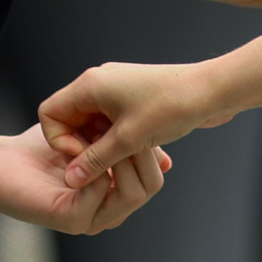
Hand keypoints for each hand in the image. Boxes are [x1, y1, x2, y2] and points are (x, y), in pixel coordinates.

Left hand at [0, 125, 172, 234]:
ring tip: (105, 132)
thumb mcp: (91, 139)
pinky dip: (96, 166)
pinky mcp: (70, 219)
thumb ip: (122, 144)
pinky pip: (99, 192)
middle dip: (140, 151)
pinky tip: (82, 147)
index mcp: (115, 196)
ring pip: (131, 194)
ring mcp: (90, 219)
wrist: (1, 162)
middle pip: (148, 188)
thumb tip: (165, 153)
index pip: (153, 178)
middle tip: (122, 124)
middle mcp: (107, 212)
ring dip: (121, 157)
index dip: (149, 147)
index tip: (136, 119)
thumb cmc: (42, 151)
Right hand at [39, 61, 229, 190]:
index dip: (61, 141)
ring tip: (124, 159)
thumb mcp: (128, 140)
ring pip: (92, 123)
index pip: (50, 113)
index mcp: (90, 85)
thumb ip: (95, 161)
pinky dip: (118, 138)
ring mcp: (116, 89)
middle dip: (83, 145)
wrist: (211, 90)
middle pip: (70, 119)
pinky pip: (110, 120)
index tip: (83, 158)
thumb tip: (71, 179)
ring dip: (103, 145)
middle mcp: (98, 82)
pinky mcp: (131, 97)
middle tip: (104, 163)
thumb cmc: (170, 107)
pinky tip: (136, 152)